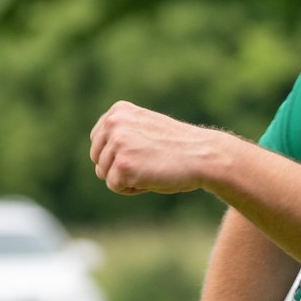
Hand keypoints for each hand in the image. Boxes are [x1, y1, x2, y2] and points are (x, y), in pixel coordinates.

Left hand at [90, 101, 223, 195]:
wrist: (202, 155)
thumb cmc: (178, 148)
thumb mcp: (145, 130)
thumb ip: (122, 135)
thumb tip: (99, 166)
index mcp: (118, 111)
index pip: (98, 142)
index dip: (119, 154)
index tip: (143, 152)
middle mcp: (113, 123)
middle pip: (98, 159)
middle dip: (119, 168)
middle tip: (148, 163)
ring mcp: (117, 144)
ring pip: (105, 174)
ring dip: (127, 178)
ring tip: (151, 169)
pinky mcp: (122, 166)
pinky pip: (115, 186)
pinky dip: (132, 188)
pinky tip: (151, 178)